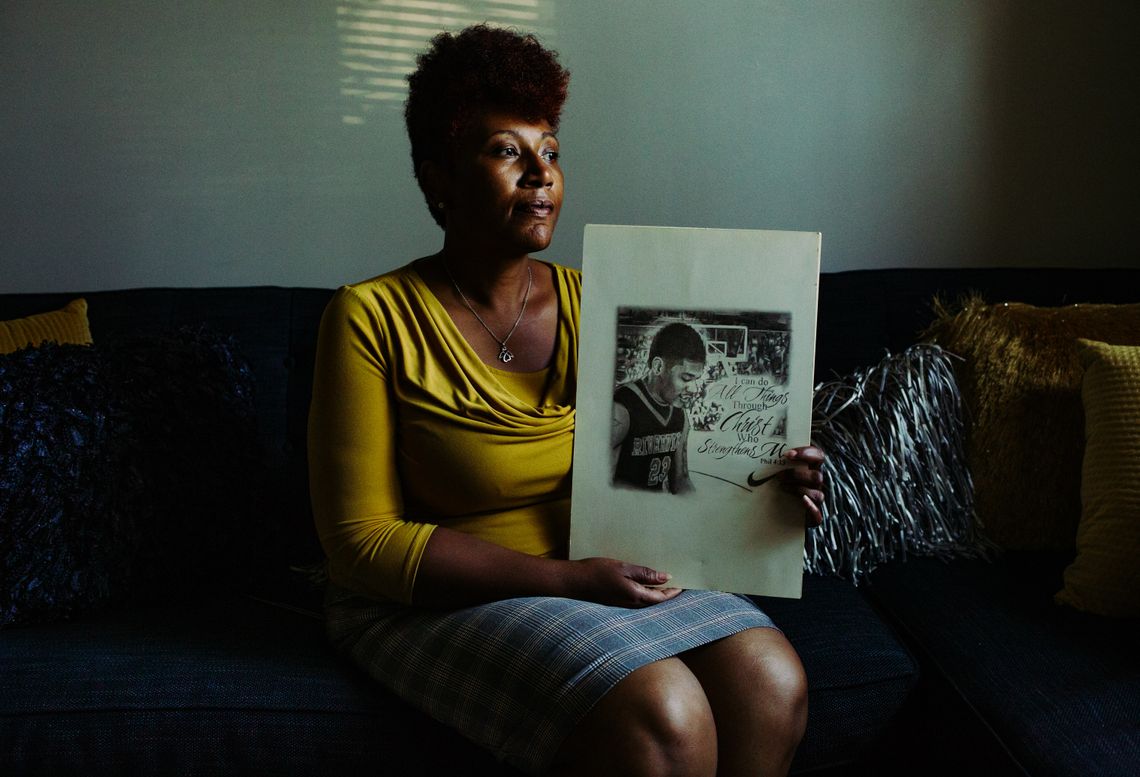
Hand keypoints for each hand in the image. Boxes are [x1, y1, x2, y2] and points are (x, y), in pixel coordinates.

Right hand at [566, 557, 682, 607]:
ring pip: (646, 601)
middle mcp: (631, 604)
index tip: (684, 584)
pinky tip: (644, 583)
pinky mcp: (616, 601)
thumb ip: (645, 573)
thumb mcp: (623, 568)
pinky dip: (645, 592)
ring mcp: (623, 604)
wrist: (573, 582)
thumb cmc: (596, 572)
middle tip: (678, 583)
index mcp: (635, 596)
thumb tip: (666, 577)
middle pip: (655, 601)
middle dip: (667, 593)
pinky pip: (636, 599)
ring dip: (656, 593)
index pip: (661, 598)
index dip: (674, 592)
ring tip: (664, 582)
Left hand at [779, 445, 825, 527]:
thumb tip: (766, 446)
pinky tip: (802, 501)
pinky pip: (818, 513)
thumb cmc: (781, 483)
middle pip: (817, 476)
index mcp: (814, 468)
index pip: (819, 456)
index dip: (806, 453)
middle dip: (796, 475)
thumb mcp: (782, 469)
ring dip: (799, 489)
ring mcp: (817, 499)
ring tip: (782, 487)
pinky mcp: (814, 515)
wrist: (782, 510)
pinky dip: (811, 507)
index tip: (787, 454)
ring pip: (817, 494)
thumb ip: (781, 460)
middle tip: (779, 475)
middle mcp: (818, 483)